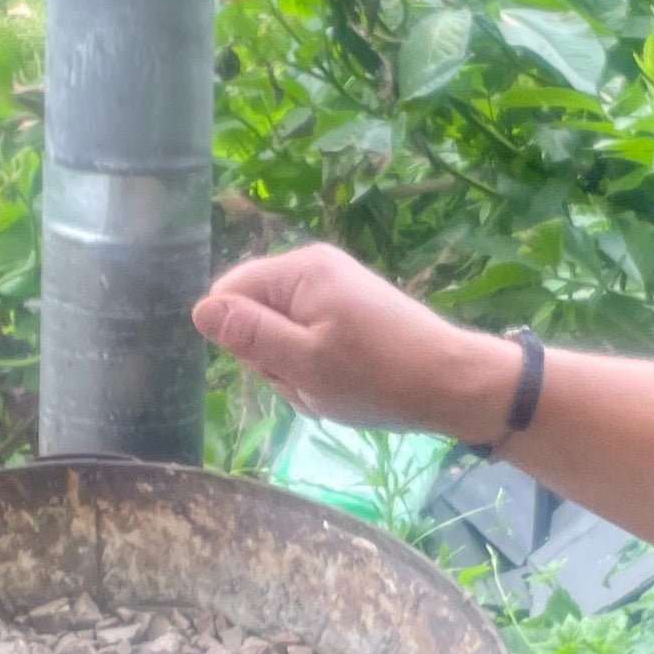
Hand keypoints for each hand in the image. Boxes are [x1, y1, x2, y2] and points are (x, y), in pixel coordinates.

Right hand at [196, 245, 514, 435]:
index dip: (240, 339)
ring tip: (332, 386)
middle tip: (312, 381)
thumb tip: (199, 309)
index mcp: (300, 270)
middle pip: (255, 315)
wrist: (453, 385)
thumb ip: (249, 335)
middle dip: (272, 358)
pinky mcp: (351, 310)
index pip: (227, 295)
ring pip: (282, 335)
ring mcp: (335, 288)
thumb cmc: (377, 377)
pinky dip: (319, 368)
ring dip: (297, 370)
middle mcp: (315, 267)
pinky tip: (345, 384)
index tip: (278, 365)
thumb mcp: (303, 363)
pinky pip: (310, 339)